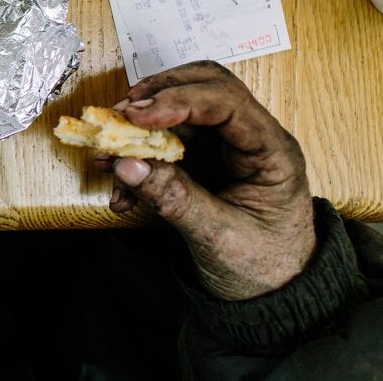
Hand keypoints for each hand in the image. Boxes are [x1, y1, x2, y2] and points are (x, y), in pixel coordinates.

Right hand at [95, 61, 316, 300]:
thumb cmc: (263, 267)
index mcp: (271, 151)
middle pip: (203, 86)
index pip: (227, 101)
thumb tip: (127, 164)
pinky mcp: (202, 158)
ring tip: (109, 154)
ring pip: (177, 111)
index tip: (137, 115)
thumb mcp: (218, 238)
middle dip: (157, 96)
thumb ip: (174, 198)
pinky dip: (138, 156)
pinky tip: (121, 185)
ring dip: (139, 128)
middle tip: (120, 115)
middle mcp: (249, 137)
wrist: (274, 296)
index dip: (179, 101)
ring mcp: (224, 145)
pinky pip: (164, 141)